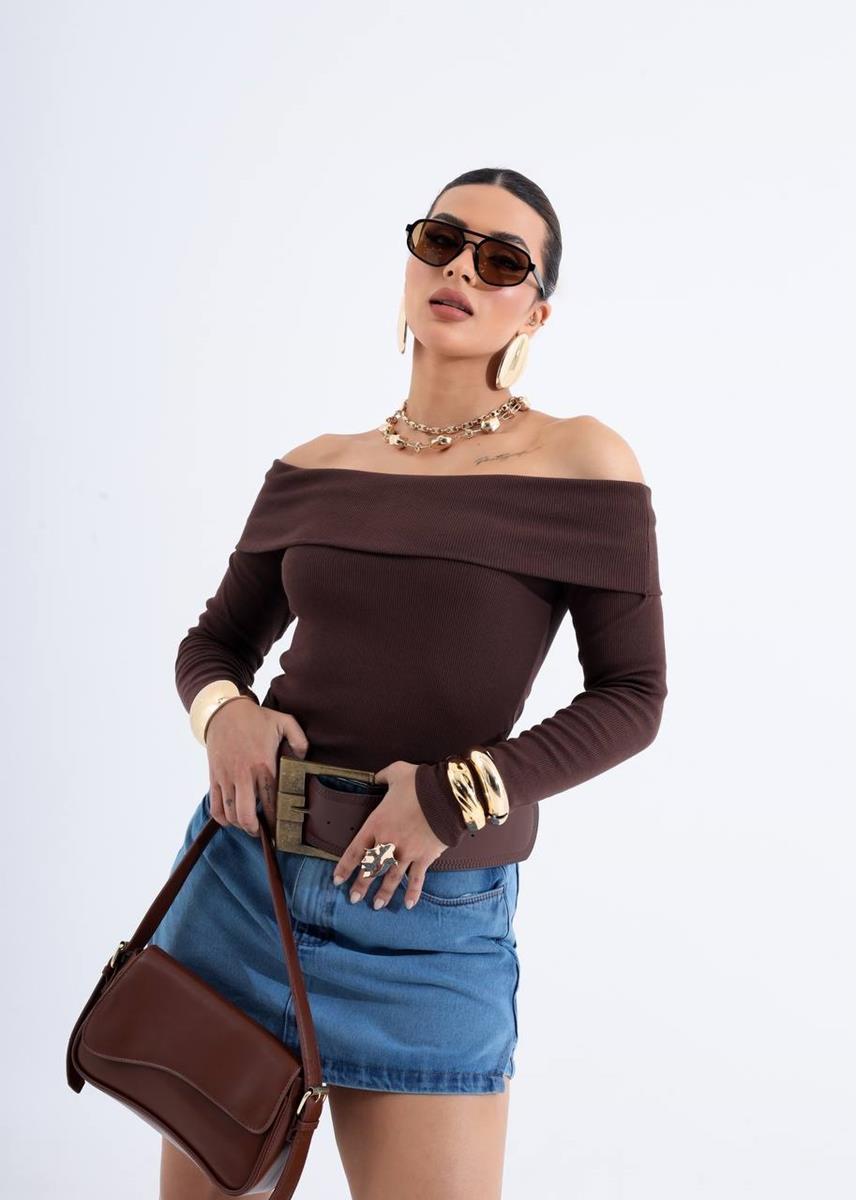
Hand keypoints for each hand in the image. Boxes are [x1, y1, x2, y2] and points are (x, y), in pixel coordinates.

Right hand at [204, 699, 308, 837]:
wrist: (223, 711)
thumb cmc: (255, 718)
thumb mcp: (284, 721)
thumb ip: (299, 739)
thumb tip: (304, 757)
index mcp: (263, 765)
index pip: (270, 801)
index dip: (275, 820)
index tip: (281, 829)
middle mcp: (244, 775)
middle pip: (246, 815)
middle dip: (256, 830)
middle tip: (264, 832)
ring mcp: (226, 778)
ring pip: (230, 814)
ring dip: (240, 825)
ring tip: (250, 825)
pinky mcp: (214, 777)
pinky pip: (215, 806)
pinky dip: (222, 818)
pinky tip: (231, 819)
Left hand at [332, 760, 448, 908]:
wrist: (446, 794)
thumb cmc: (420, 783)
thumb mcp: (396, 772)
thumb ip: (383, 776)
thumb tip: (377, 776)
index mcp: (377, 824)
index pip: (355, 850)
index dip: (345, 867)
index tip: (337, 880)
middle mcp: (389, 842)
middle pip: (370, 868)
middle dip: (361, 885)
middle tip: (353, 899)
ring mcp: (407, 852)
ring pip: (391, 877)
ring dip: (383, 893)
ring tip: (376, 905)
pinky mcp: (424, 857)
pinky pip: (416, 878)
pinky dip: (412, 892)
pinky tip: (408, 904)